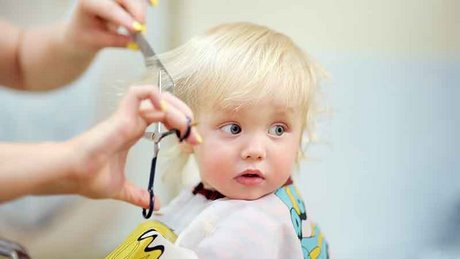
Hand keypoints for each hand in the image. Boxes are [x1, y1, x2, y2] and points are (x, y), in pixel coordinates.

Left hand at [64, 0, 149, 52]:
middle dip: (137, 11)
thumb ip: (117, 41)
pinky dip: (145, 1)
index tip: (138, 29)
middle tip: (142, 30)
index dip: (125, 19)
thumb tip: (136, 44)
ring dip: (140, 10)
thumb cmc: (85, 36)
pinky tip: (153, 4)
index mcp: (87, 2)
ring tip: (140, 28)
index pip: (109, 8)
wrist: (81, 31)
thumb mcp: (97, 42)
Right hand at [69, 85, 200, 208]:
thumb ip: (138, 194)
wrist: (71, 174)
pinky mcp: (121, 115)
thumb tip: (155, 204)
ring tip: (186, 126)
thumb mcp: (122, 188)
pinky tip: (166, 111)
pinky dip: (155, 95)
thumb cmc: (88, 177)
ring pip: (157, 98)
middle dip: (183, 115)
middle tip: (194, 134)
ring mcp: (127, 116)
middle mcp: (132, 121)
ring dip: (176, 109)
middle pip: (164, 105)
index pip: (163, 118)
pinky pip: (139, 93)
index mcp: (133, 132)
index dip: (180, 126)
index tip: (192, 142)